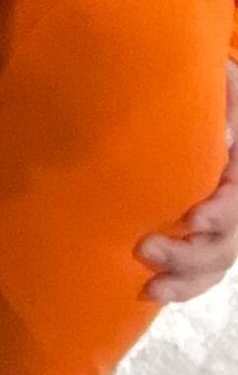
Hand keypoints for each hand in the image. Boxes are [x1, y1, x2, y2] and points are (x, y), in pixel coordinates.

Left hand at [139, 60, 237, 300]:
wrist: (213, 113)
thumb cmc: (214, 89)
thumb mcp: (226, 84)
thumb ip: (227, 97)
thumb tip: (223, 133)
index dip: (222, 213)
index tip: (194, 219)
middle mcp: (237, 200)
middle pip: (228, 242)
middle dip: (190, 254)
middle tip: (145, 249)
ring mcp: (225, 223)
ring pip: (217, 263)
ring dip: (185, 279)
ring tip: (150, 287)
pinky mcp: (205, 235)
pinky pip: (204, 270)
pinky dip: (183, 285)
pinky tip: (151, 291)